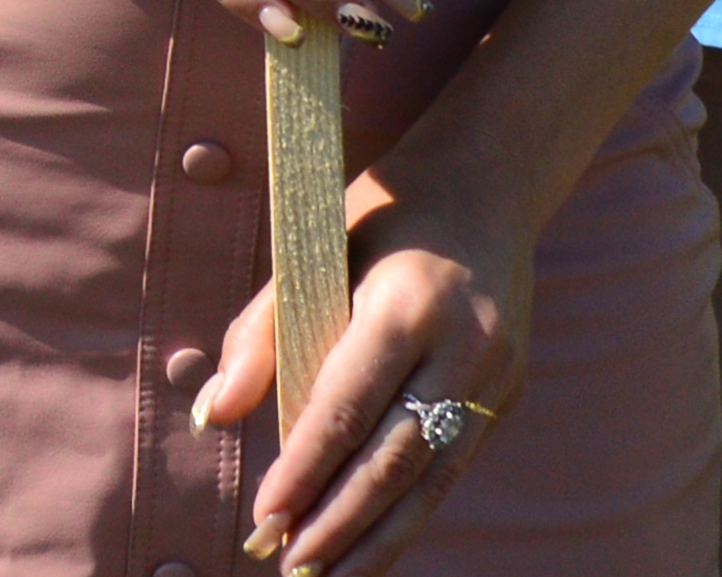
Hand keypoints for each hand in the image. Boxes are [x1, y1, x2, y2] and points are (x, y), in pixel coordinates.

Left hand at [203, 166, 538, 570]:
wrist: (490, 183)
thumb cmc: (382, 211)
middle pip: (395, 459)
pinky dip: (412, 511)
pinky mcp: (508, 397)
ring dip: (380, 539)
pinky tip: (375, 545)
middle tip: (291, 568)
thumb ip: (261, 331)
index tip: (267, 517)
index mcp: (408, 303)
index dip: (306, 469)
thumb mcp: (313, 245)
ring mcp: (496, 378)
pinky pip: (452, 467)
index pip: (348, 406)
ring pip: (432, 479)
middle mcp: (464, 348)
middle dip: (340, 524)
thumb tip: (212, 414)